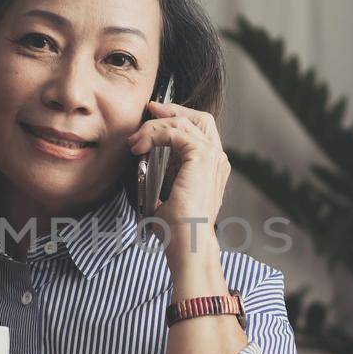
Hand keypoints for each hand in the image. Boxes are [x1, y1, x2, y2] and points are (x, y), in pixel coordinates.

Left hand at [126, 101, 230, 260]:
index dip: (177, 118)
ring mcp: (213, 157)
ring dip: (155, 126)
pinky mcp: (202, 156)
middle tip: (149, 110)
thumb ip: (161, 178)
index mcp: (211, 168)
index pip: (199, 130)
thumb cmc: (177, 230)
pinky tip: (140, 145)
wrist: (187, 244)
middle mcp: (217, 159)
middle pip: (199, 118)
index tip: (152, 118)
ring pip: (183, 122)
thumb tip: (142, 165)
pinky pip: (175, 131)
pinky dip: (155, 133)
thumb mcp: (165, 197)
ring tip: (135, 141)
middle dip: (172, 109)